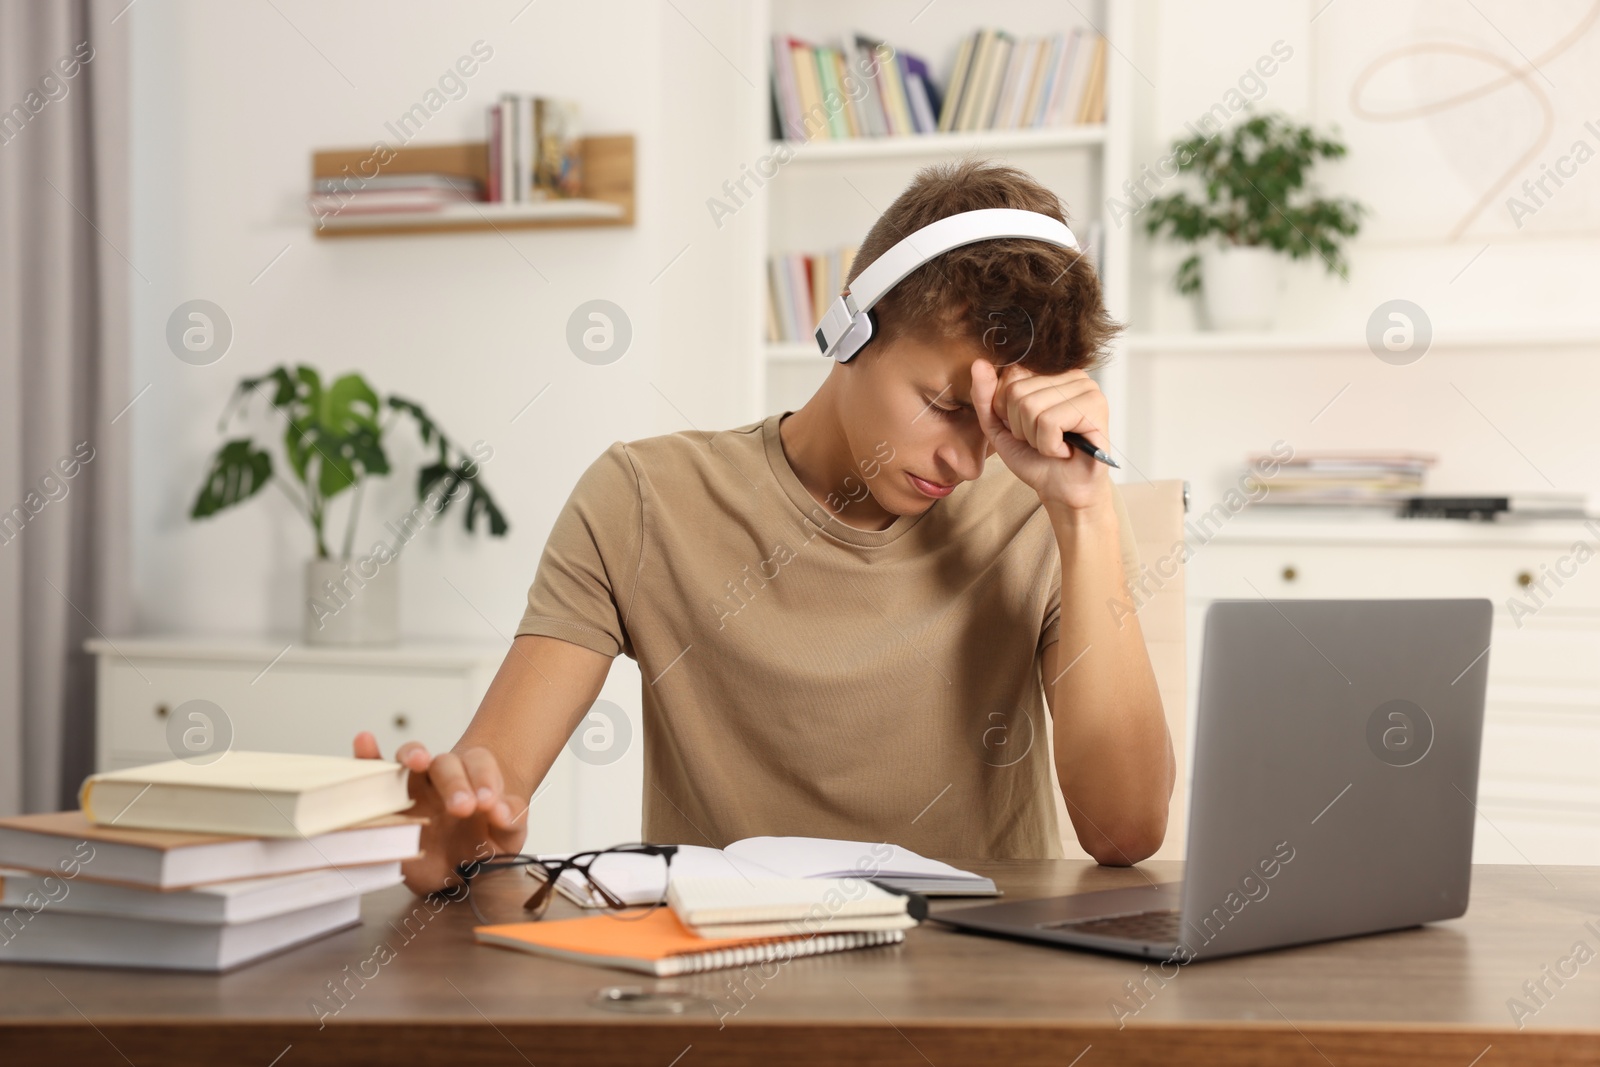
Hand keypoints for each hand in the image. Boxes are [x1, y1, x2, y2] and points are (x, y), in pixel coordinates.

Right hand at [352, 732, 526, 896]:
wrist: (456, 867)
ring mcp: (413, 787)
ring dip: (412, 755)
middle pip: (446, 764)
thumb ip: (510, 822)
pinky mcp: (389, 802)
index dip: (486, 780)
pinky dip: (368, 757)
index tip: (490, 803)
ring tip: (416, 760)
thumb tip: (502, 811)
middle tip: (463, 807)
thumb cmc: (481, 844)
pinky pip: (375, 773)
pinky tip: (364, 742)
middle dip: (455, 783)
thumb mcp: (506, 836)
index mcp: (474, 781)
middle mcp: (443, 778)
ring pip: (410, 759)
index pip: (480, 764)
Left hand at [970, 359, 1113, 511]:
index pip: (1010, 374)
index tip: (1028, 427)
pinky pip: (1049, 422)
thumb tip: (979, 364)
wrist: (1063, 490)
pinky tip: (1065, 450)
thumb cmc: (1036, 457)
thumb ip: (985, 396)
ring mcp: (1087, 387)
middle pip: (1017, 391)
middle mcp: (1072, 374)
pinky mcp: (1095, 406)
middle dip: (1021, 427)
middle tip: (1043, 439)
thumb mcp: (999, 425)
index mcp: (1051, 373)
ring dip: (1035, 438)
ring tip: (1054, 445)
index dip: (1006, 410)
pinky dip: (1049, 446)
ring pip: (1031, 406)